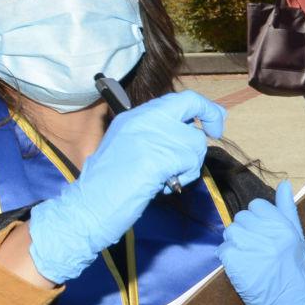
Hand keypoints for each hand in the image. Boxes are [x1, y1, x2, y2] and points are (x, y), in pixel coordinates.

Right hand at [27, 90, 224, 283]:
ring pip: (195, 141)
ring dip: (190, 165)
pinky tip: (163, 186)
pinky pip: (189, 162)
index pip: (178, 99)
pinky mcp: (155, 157)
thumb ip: (157, 136)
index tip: (214, 120)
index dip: (203, 107)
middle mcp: (142, 119)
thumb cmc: (108, 184)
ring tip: (166, 178)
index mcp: (134, 116)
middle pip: (191, 106)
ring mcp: (148, 136)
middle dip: (210, 119)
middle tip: (215, 133)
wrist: (89, 205)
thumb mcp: (130, 148)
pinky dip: (183, 178)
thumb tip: (191, 132)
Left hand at [219, 181, 304, 304]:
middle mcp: (268, 234)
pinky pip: (223, 249)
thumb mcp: (297, 237)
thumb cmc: (294, 269)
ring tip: (247, 258)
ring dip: (235, 244)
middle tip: (255, 249)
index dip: (257, 220)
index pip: (256, 206)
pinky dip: (228, 258)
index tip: (262, 235)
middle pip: (241, 218)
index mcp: (283, 225)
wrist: (291, 302)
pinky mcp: (236, 263)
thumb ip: (288, 210)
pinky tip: (240, 267)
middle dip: (245, 231)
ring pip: (230, 232)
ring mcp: (251, 248)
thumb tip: (285, 183)